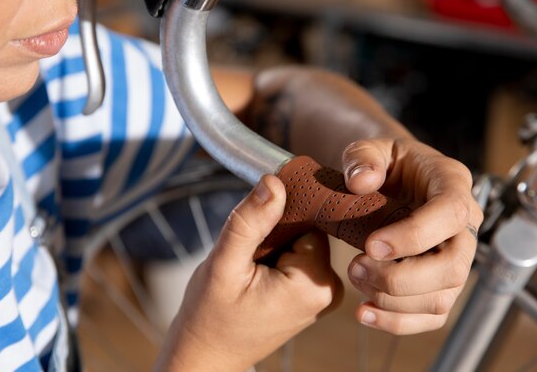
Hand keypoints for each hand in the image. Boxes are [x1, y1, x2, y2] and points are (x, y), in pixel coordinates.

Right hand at [152, 175, 342, 371]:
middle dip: (275, 230)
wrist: (207, 354)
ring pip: (300, 240)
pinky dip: (277, 255)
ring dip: (274, 242)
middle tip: (247, 254)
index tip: (256, 223)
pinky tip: (257, 272)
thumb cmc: (210, 316)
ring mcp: (322, 293)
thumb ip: (249, 222)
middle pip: (307, 228)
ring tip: (250, 266)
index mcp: (315, 282)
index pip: (311, 219)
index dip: (281, 213)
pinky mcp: (311, 293)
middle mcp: (329, 289)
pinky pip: (298, 255)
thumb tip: (274, 181)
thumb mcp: (224, 265)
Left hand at [341, 137, 482, 334]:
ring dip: (393, 301)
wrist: (392, 179)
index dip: (414, 236)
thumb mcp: (372, 148)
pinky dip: (397, 322)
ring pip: (441, 297)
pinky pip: (431, 316)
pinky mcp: (440, 284)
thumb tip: (361, 182)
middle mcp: (462, 227)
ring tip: (355, 278)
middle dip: (399, 277)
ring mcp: (455, 259)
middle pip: (451, 267)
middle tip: (356, 267)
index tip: (371, 245)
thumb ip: (363, 157)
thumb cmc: (386, 163)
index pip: (451, 215)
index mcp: (452, 185)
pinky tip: (364, 313)